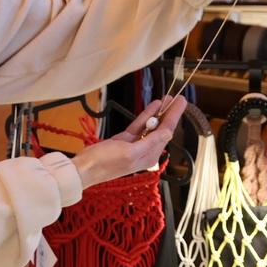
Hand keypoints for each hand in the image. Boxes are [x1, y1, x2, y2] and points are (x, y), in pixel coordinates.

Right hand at [71, 96, 186, 187]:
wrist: (84, 168)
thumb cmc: (105, 163)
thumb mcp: (130, 152)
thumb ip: (151, 141)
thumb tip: (167, 132)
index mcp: (149, 156)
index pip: (166, 133)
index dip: (174, 116)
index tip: (181, 102)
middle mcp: (145, 152)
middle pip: (161, 129)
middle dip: (169, 113)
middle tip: (177, 98)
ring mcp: (135, 145)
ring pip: (151, 126)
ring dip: (159, 112)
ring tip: (167, 99)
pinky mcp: (124, 140)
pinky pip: (139, 125)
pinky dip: (146, 115)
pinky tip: (153, 106)